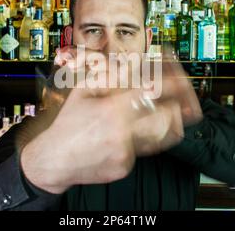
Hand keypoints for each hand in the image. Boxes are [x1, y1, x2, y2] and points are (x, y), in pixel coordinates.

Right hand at [21, 85, 180, 193]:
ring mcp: (126, 152)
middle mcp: (123, 133)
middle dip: (176, 107)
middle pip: (166, 118)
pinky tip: (124, 136)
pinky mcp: (125, 167)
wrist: (55, 159)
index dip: (170, 83)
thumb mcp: (83, 91)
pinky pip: (141, 151)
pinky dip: (138, 141)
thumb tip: (132, 67)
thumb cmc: (68, 124)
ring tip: (164, 115)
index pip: (152, 92)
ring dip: (167, 124)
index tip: (180, 79)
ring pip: (160, 138)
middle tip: (178, 100)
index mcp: (112, 110)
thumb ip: (110, 77)